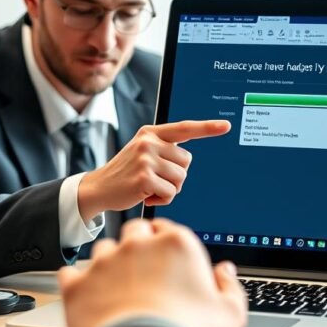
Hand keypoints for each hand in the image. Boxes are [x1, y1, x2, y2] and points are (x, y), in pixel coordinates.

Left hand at [57, 218, 247, 326]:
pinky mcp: (78, 283)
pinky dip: (79, 284)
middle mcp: (138, 245)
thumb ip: (230, 288)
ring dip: (108, 264)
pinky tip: (89, 298)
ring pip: (103, 250)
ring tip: (116, 290)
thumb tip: (225, 272)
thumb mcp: (229, 315)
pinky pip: (71, 274)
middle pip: (134, 231)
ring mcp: (105, 262)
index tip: (167, 260)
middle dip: (137, 246)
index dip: (166, 243)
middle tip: (143, 272)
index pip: (167, 228)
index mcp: (176, 244)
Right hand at [77, 120, 230, 221]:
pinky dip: (162, 200)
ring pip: (181, 178)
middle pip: (187, 161)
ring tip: (149, 187)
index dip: (207, 127)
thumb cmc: (126, 173)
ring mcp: (146, 159)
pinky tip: (146, 196)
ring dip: (169, 189)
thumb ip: (163, 148)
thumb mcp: (142, 152)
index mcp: (151, 133)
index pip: (185, 128)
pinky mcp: (145, 178)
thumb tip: (187, 158)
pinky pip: (171, 193)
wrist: (99, 188)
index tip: (226, 126)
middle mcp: (149, 142)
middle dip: (176, 175)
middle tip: (155, 179)